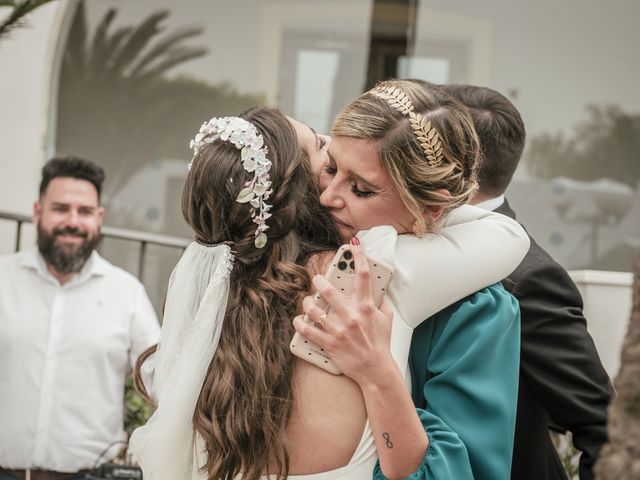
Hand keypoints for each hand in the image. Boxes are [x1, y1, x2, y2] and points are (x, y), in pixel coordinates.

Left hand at [292, 241, 394, 385]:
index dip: (359, 256)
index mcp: (367, 307)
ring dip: (307, 303)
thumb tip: (378, 290)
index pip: (363, 275)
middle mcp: (351, 316)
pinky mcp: (329, 343)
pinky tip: (299, 320)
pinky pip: (307, 330)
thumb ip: (381, 302)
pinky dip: (300, 323)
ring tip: (308, 302)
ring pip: (313, 309)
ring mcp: (338, 330)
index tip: (353, 245)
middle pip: (328, 289)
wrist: (376, 370)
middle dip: (319, 280)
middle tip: (317, 280)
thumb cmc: (381, 344)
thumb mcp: (387, 319)